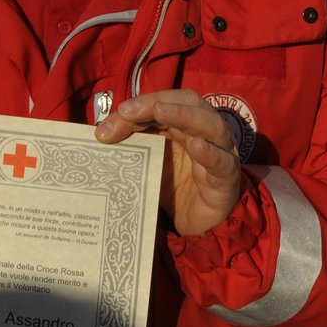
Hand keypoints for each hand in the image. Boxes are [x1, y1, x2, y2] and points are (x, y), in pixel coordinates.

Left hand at [96, 90, 242, 236]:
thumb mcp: (148, 162)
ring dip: (184, 115)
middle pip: (188, 103)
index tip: (106, 126)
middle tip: (127, 111)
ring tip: (160, 111)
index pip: (163, 103)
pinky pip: (222, 161)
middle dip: (156, 103)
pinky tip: (196, 147)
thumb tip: (99, 134)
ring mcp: (221, 151)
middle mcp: (205, 130)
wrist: (198, 224)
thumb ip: (130, 145)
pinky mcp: (227, 178)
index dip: (137, 107)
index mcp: (185, 123)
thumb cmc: (174, 186)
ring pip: (210, 124)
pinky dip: (210, 153)